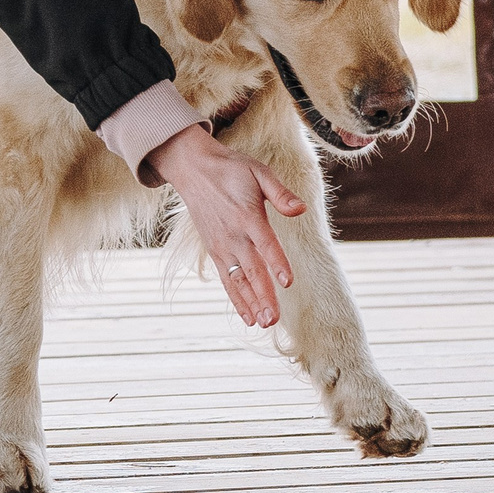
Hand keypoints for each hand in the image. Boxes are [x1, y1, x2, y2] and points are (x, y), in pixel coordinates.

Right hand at [149, 124, 304, 327]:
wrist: (193, 169)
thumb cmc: (231, 170)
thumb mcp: (258, 172)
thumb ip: (280, 193)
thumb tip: (300, 209)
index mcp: (247, 215)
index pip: (265, 244)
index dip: (277, 263)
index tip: (288, 282)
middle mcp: (233, 235)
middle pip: (251, 270)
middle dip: (263, 295)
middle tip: (274, 319)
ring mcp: (221, 245)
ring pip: (238, 280)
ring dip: (251, 303)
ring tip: (264, 323)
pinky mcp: (214, 251)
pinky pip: (226, 279)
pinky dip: (237, 299)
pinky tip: (249, 316)